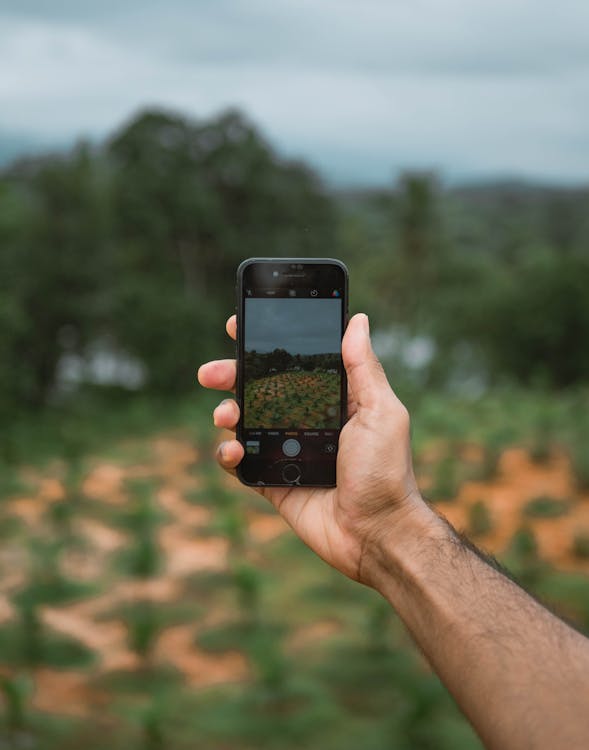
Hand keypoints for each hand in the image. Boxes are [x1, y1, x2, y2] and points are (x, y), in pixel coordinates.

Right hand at [197, 313, 433, 585]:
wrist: (377, 533)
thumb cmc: (386, 471)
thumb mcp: (381, 411)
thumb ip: (364, 367)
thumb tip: (357, 320)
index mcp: (333, 400)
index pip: (295, 364)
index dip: (268, 346)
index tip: (241, 327)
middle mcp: (307, 421)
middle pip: (261, 390)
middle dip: (232, 376)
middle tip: (210, 373)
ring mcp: (288, 451)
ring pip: (245, 422)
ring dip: (227, 412)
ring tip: (225, 415)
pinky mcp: (273, 482)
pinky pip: (241, 463)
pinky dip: (228, 454)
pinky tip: (232, 451)